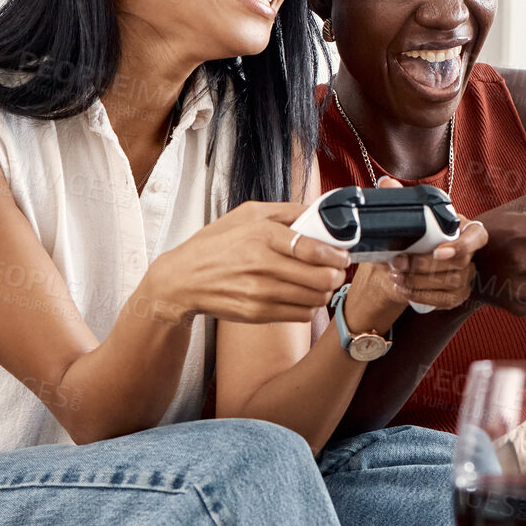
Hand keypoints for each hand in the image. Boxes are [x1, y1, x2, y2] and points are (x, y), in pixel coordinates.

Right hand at [144, 200, 348, 323]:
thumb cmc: (215, 244)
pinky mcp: (258, 314)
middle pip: (322, 278)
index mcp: (263, 236)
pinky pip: (301, 314)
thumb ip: (286, 211)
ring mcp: (261, 293)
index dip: (337, 255)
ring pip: (315, 299)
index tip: (342, 255)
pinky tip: (301, 296)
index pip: (315, 249)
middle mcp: (263, 266)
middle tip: (335, 270)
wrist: (183, 280)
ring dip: (324, 291)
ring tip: (319, 283)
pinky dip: (308, 306)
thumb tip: (319, 210)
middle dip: (336, 275)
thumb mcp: (246, 214)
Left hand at [348, 176, 488, 319]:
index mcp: (464, 229)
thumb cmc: (411, 235)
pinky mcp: (457, 296)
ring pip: (450, 283)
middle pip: (459, 263)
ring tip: (394, 275)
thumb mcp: (406, 216)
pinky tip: (402, 288)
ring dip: (419, 281)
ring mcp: (466, 277)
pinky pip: (444, 300)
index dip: (462, 245)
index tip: (438, 251)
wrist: (403, 261)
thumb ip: (400, 198)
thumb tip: (387, 183)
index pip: (478, 236)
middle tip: (398, 262)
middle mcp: (471, 254)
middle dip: (425, 265)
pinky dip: (421, 295)